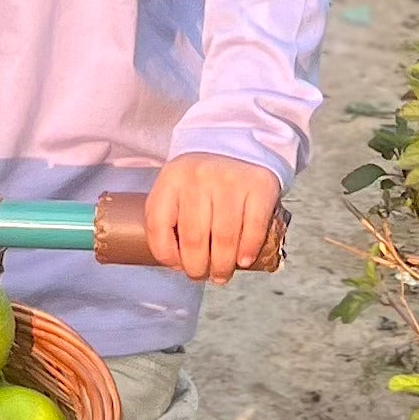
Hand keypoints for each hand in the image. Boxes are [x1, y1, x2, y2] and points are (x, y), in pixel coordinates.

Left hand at [143, 153, 280, 283]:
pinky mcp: (259, 186)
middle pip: (193, 238)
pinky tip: (243, 261)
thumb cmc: (205, 178)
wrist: (241, 143)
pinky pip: (253, 228)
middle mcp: (199, 177)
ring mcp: (230, 180)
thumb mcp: (179, 186)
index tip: (177, 266)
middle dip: (197, 268)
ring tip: (222, 275)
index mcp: (172, 178)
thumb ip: (171, 217)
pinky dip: (247, 250)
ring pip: (224, 238)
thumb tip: (178, 264)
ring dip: (223, 266)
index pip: (159, 224)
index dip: (166, 254)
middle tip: (202, 276)